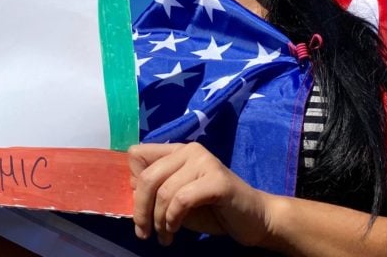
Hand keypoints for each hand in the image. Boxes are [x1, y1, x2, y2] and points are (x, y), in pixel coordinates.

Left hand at [129, 142, 274, 247]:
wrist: (255, 219)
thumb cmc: (213, 210)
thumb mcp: (176, 200)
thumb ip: (156, 190)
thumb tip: (131, 188)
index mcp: (177, 151)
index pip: (137, 155)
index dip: (133, 183)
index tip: (138, 209)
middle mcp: (189, 150)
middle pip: (147, 175)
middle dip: (141, 209)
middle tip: (144, 232)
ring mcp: (204, 161)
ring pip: (163, 191)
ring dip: (159, 221)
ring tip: (164, 237)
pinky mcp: (217, 180)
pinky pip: (182, 199)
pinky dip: (173, 219)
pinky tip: (174, 231)